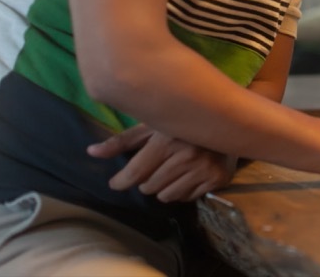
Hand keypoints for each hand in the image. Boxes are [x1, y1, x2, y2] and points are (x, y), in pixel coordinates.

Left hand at [87, 124, 236, 202]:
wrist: (229, 122)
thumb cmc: (182, 124)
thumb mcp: (153, 126)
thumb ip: (122, 141)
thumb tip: (90, 152)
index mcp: (168, 139)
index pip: (135, 173)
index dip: (120, 181)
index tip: (117, 182)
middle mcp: (187, 155)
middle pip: (148, 187)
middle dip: (146, 181)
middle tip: (156, 167)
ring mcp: (204, 168)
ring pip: (166, 196)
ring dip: (164, 188)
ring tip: (172, 171)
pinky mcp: (218, 178)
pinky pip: (187, 198)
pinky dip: (183, 190)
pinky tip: (188, 174)